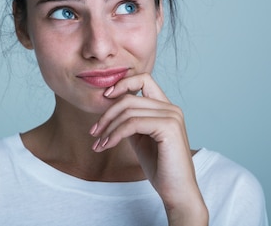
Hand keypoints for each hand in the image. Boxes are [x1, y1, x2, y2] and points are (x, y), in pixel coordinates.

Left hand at [89, 73, 207, 225]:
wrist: (176, 191)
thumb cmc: (160, 167)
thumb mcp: (140, 138)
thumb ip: (131, 120)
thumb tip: (110, 108)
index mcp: (166, 107)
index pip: (143, 79)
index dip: (122, 84)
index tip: (104, 98)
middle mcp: (172, 108)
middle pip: (129, 98)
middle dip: (106, 114)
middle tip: (94, 132)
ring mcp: (172, 116)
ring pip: (128, 110)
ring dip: (108, 127)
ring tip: (99, 143)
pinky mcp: (168, 127)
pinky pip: (132, 123)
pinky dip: (115, 134)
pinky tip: (107, 145)